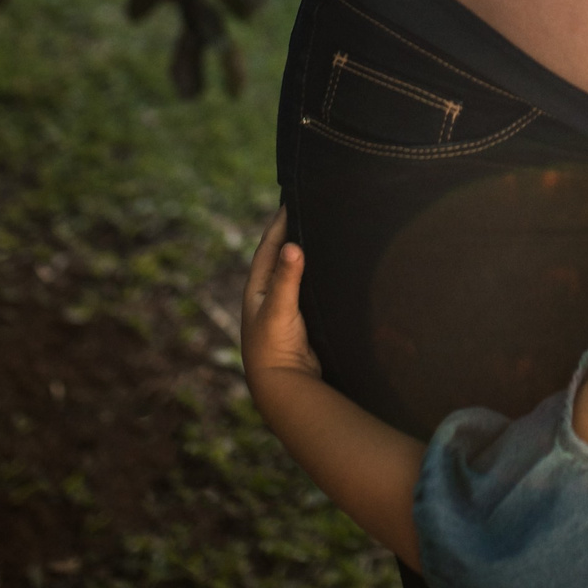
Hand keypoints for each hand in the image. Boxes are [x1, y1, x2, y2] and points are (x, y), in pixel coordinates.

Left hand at [242, 209, 321, 391]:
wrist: (284, 387)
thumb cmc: (274, 348)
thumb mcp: (279, 309)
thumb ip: (286, 278)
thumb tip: (292, 246)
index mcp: (257, 288)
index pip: (267, 246)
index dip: (279, 223)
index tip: (291, 199)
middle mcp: (268, 295)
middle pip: (280, 257)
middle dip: (292, 234)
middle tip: (309, 209)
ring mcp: (285, 308)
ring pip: (295, 273)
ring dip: (305, 256)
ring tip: (322, 232)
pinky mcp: (301, 321)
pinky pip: (309, 290)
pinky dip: (315, 276)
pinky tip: (330, 270)